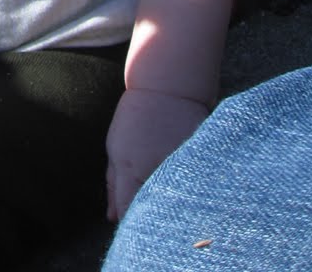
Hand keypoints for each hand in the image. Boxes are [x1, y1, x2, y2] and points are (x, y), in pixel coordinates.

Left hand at [105, 87, 209, 220]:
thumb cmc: (135, 116)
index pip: (128, 211)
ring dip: (170, 201)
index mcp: (130, 170)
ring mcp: (179, 168)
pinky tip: (184, 175)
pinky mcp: (199, 162)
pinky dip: (187, 188)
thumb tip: (112, 218)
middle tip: (151, 205)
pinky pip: (192, 186)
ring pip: (175, 202)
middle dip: (150, 215)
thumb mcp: (115, 146)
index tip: (132, 224)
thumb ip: (113, 185)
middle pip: (153, 211)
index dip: (129, 222)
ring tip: (166, 183)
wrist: (168, 88)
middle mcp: (155, 173)